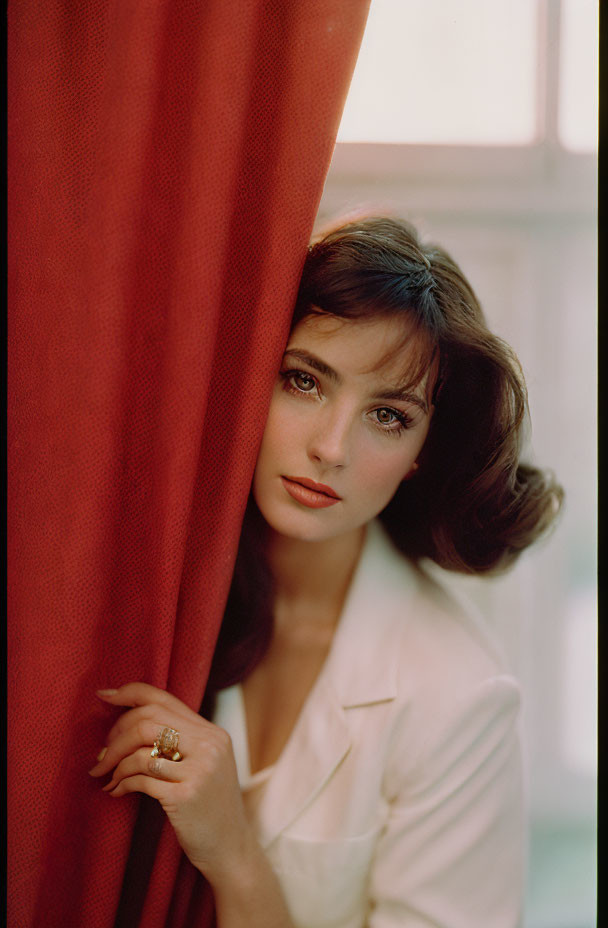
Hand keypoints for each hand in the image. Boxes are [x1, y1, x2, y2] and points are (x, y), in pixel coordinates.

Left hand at [89, 682, 254, 885]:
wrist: (230, 848)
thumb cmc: (208, 805)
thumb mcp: (204, 764)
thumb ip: (180, 739)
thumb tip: (129, 719)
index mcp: (212, 733)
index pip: (164, 699)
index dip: (129, 693)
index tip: (104, 696)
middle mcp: (209, 745)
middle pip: (147, 721)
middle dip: (115, 736)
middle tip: (102, 756)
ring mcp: (200, 770)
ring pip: (140, 750)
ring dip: (114, 763)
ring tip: (106, 776)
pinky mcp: (186, 796)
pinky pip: (141, 779)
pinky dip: (121, 783)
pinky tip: (116, 791)